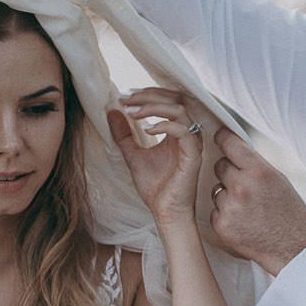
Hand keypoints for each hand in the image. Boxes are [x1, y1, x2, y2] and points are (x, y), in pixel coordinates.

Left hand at [108, 90, 204, 228]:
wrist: (164, 211)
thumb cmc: (155, 186)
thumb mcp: (132, 154)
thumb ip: (124, 134)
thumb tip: (112, 111)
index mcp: (176, 131)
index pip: (168, 100)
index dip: (147, 94)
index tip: (125, 96)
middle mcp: (187, 133)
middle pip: (175, 99)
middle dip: (148, 96)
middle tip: (127, 99)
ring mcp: (192, 142)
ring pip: (179, 110)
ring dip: (154, 107)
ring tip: (133, 112)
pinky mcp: (193, 154)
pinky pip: (182, 130)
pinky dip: (163, 125)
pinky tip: (146, 130)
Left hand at [207, 126, 305, 276]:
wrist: (293, 249)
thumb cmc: (290, 214)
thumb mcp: (279, 181)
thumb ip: (256, 165)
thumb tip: (234, 149)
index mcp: (259, 171)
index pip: (230, 143)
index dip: (223, 138)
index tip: (219, 137)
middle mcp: (242, 186)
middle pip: (219, 166)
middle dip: (228, 172)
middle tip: (242, 184)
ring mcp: (229, 207)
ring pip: (216, 190)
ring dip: (226, 195)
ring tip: (247, 208)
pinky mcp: (221, 225)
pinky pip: (215, 210)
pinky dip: (224, 214)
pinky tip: (242, 221)